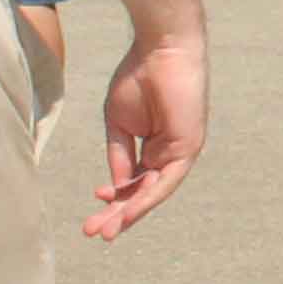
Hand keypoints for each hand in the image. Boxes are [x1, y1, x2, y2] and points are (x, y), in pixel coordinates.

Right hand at [85, 27, 206, 239]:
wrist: (160, 50)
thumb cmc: (139, 78)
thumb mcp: (120, 125)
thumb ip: (119, 157)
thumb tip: (116, 189)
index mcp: (153, 146)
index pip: (133, 181)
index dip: (114, 197)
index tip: (93, 204)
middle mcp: (168, 152)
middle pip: (143, 192)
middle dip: (118, 214)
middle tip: (92, 233)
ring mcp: (181, 151)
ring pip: (154, 192)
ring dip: (130, 213)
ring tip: (106, 232)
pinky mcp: (189, 147)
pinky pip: (167, 181)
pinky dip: (146, 198)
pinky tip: (127, 213)